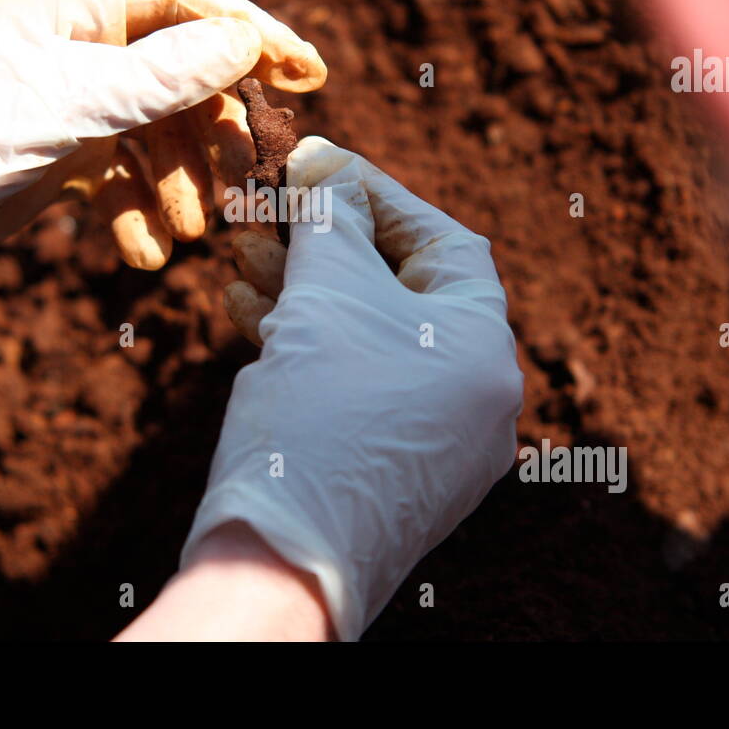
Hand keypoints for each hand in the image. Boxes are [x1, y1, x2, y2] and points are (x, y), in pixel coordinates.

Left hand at [0, 0, 326, 270]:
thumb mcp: (59, 106)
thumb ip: (154, 78)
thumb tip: (241, 45)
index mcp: (70, 13)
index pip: (180, 2)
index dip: (249, 31)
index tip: (307, 73)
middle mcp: (71, 53)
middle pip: (178, 75)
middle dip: (215, 130)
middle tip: (243, 182)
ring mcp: (61, 109)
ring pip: (153, 135)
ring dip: (179, 184)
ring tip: (186, 232)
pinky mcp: (49, 161)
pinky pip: (117, 180)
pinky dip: (135, 214)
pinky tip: (140, 255)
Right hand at [186, 137, 523, 638]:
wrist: (279, 565)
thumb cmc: (314, 417)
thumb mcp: (324, 295)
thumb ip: (330, 218)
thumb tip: (324, 163)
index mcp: (484, 351)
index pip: (440, 242)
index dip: (373, 194)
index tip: (317, 166)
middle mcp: (476, 398)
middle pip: (399, 289)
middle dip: (325, 245)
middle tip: (266, 212)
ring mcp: (436, 442)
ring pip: (369, 339)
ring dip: (305, 291)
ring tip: (243, 259)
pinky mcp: (390, 470)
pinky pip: (356, 385)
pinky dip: (309, 346)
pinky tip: (248, 315)